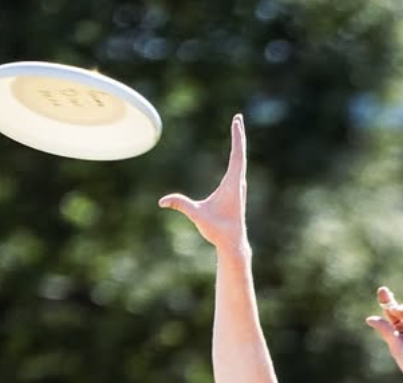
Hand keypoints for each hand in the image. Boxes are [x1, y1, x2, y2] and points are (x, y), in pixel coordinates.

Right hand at [160, 112, 247, 250]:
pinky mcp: (237, 192)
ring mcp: (239, 187)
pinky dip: (237, 156)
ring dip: (239, 144)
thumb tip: (162, 201)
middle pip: (240, 153)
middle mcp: (238, 182)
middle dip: (239, 135)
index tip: (237, 121)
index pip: (236, 155)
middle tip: (238, 118)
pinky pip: (238, 168)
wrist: (232, 243)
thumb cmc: (217, 229)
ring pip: (241, 160)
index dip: (236, 137)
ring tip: (238, 130)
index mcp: (232, 183)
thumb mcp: (197, 215)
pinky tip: (236, 155)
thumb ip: (181, 205)